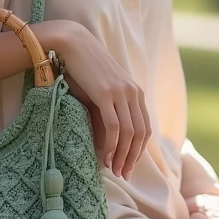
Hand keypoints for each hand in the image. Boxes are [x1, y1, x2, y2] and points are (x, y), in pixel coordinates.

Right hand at [46, 20, 151, 179]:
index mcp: (135, 91)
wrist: (74, 43)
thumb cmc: (84, 67)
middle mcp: (132, 92)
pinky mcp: (106, 94)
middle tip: (123, 174)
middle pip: (140, 133)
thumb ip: (112, 105)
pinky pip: (115, 126)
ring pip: (129, 132)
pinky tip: (107, 156)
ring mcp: (121, 93)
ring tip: (114, 170)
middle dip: (133, 157)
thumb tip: (110, 132)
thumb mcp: (104, 86)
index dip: (138, 150)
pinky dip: (113, 145)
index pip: (144, 127)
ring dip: (123, 155)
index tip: (128, 165)